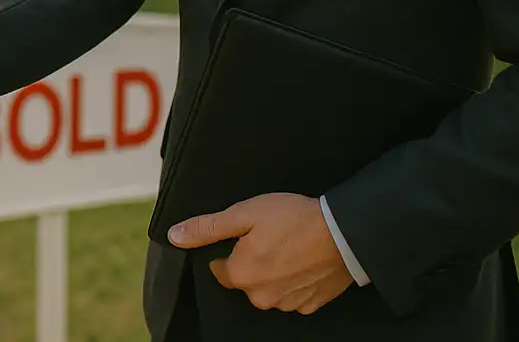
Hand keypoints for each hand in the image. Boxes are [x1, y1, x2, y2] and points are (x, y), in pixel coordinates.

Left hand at [168, 193, 353, 313]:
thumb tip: (174, 236)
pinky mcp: (311, 304)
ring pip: (269, 289)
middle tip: (270, 237)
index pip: (219, 269)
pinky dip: (295, 280)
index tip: (246, 235)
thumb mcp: (244, 214)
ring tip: (289, 246)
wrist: (345, 232)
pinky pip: (293, 294)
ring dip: (274, 272)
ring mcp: (288, 304)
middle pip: (245, 280)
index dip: (229, 250)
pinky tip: (303, 261)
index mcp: (241, 276)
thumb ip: (207, 228)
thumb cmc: (293, 218)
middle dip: (252, 261)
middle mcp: (261, 297)